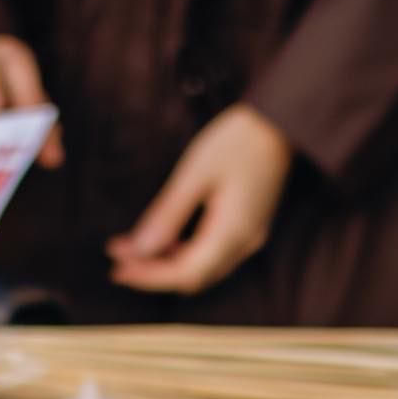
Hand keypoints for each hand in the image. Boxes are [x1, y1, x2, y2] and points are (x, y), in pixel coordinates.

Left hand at [107, 104, 292, 294]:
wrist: (279, 121)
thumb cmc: (237, 140)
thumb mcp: (195, 174)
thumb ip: (168, 215)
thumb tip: (140, 249)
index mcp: (231, 232)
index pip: (185, 273)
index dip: (149, 276)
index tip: (118, 269)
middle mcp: (244, 243)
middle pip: (194, 277)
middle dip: (154, 272)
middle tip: (118, 261)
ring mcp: (250, 237)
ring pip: (203, 269)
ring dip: (167, 264)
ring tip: (132, 249)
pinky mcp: (249, 227)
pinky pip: (214, 254)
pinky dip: (185, 253)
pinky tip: (164, 239)